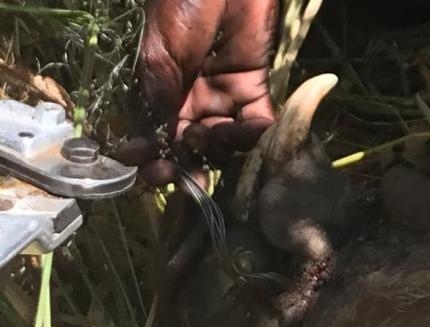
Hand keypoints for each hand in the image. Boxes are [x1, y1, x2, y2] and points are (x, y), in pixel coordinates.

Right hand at [117, 0, 277, 184]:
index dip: (154, 160)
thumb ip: (160, 98)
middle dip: (186, 169)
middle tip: (183, 180)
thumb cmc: (180, 7)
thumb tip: (156, 141)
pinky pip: (256, 124)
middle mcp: (194, 103)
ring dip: (215, 150)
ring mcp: (225, 98)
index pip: (159, 139)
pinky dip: (251, 136)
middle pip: (192, 150)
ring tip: (205, 137)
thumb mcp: (160, 55)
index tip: (147, 173)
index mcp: (165, 94)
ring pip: (223, 143)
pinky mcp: (254, 89)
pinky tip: (241, 134)